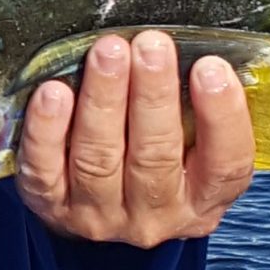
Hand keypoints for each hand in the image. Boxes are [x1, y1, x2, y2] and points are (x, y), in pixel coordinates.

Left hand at [16, 30, 253, 247]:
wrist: (105, 223)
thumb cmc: (158, 163)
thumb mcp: (195, 148)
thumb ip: (197, 110)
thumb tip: (198, 46)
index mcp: (203, 200)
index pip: (224, 165)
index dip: (222, 116)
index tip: (211, 67)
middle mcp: (155, 215)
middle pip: (155, 156)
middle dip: (152, 95)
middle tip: (150, 46)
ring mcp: (101, 216)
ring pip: (100, 159)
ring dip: (103, 100)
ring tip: (107, 53)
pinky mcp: (54, 208)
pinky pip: (45, 170)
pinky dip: (47, 130)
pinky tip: (53, 93)